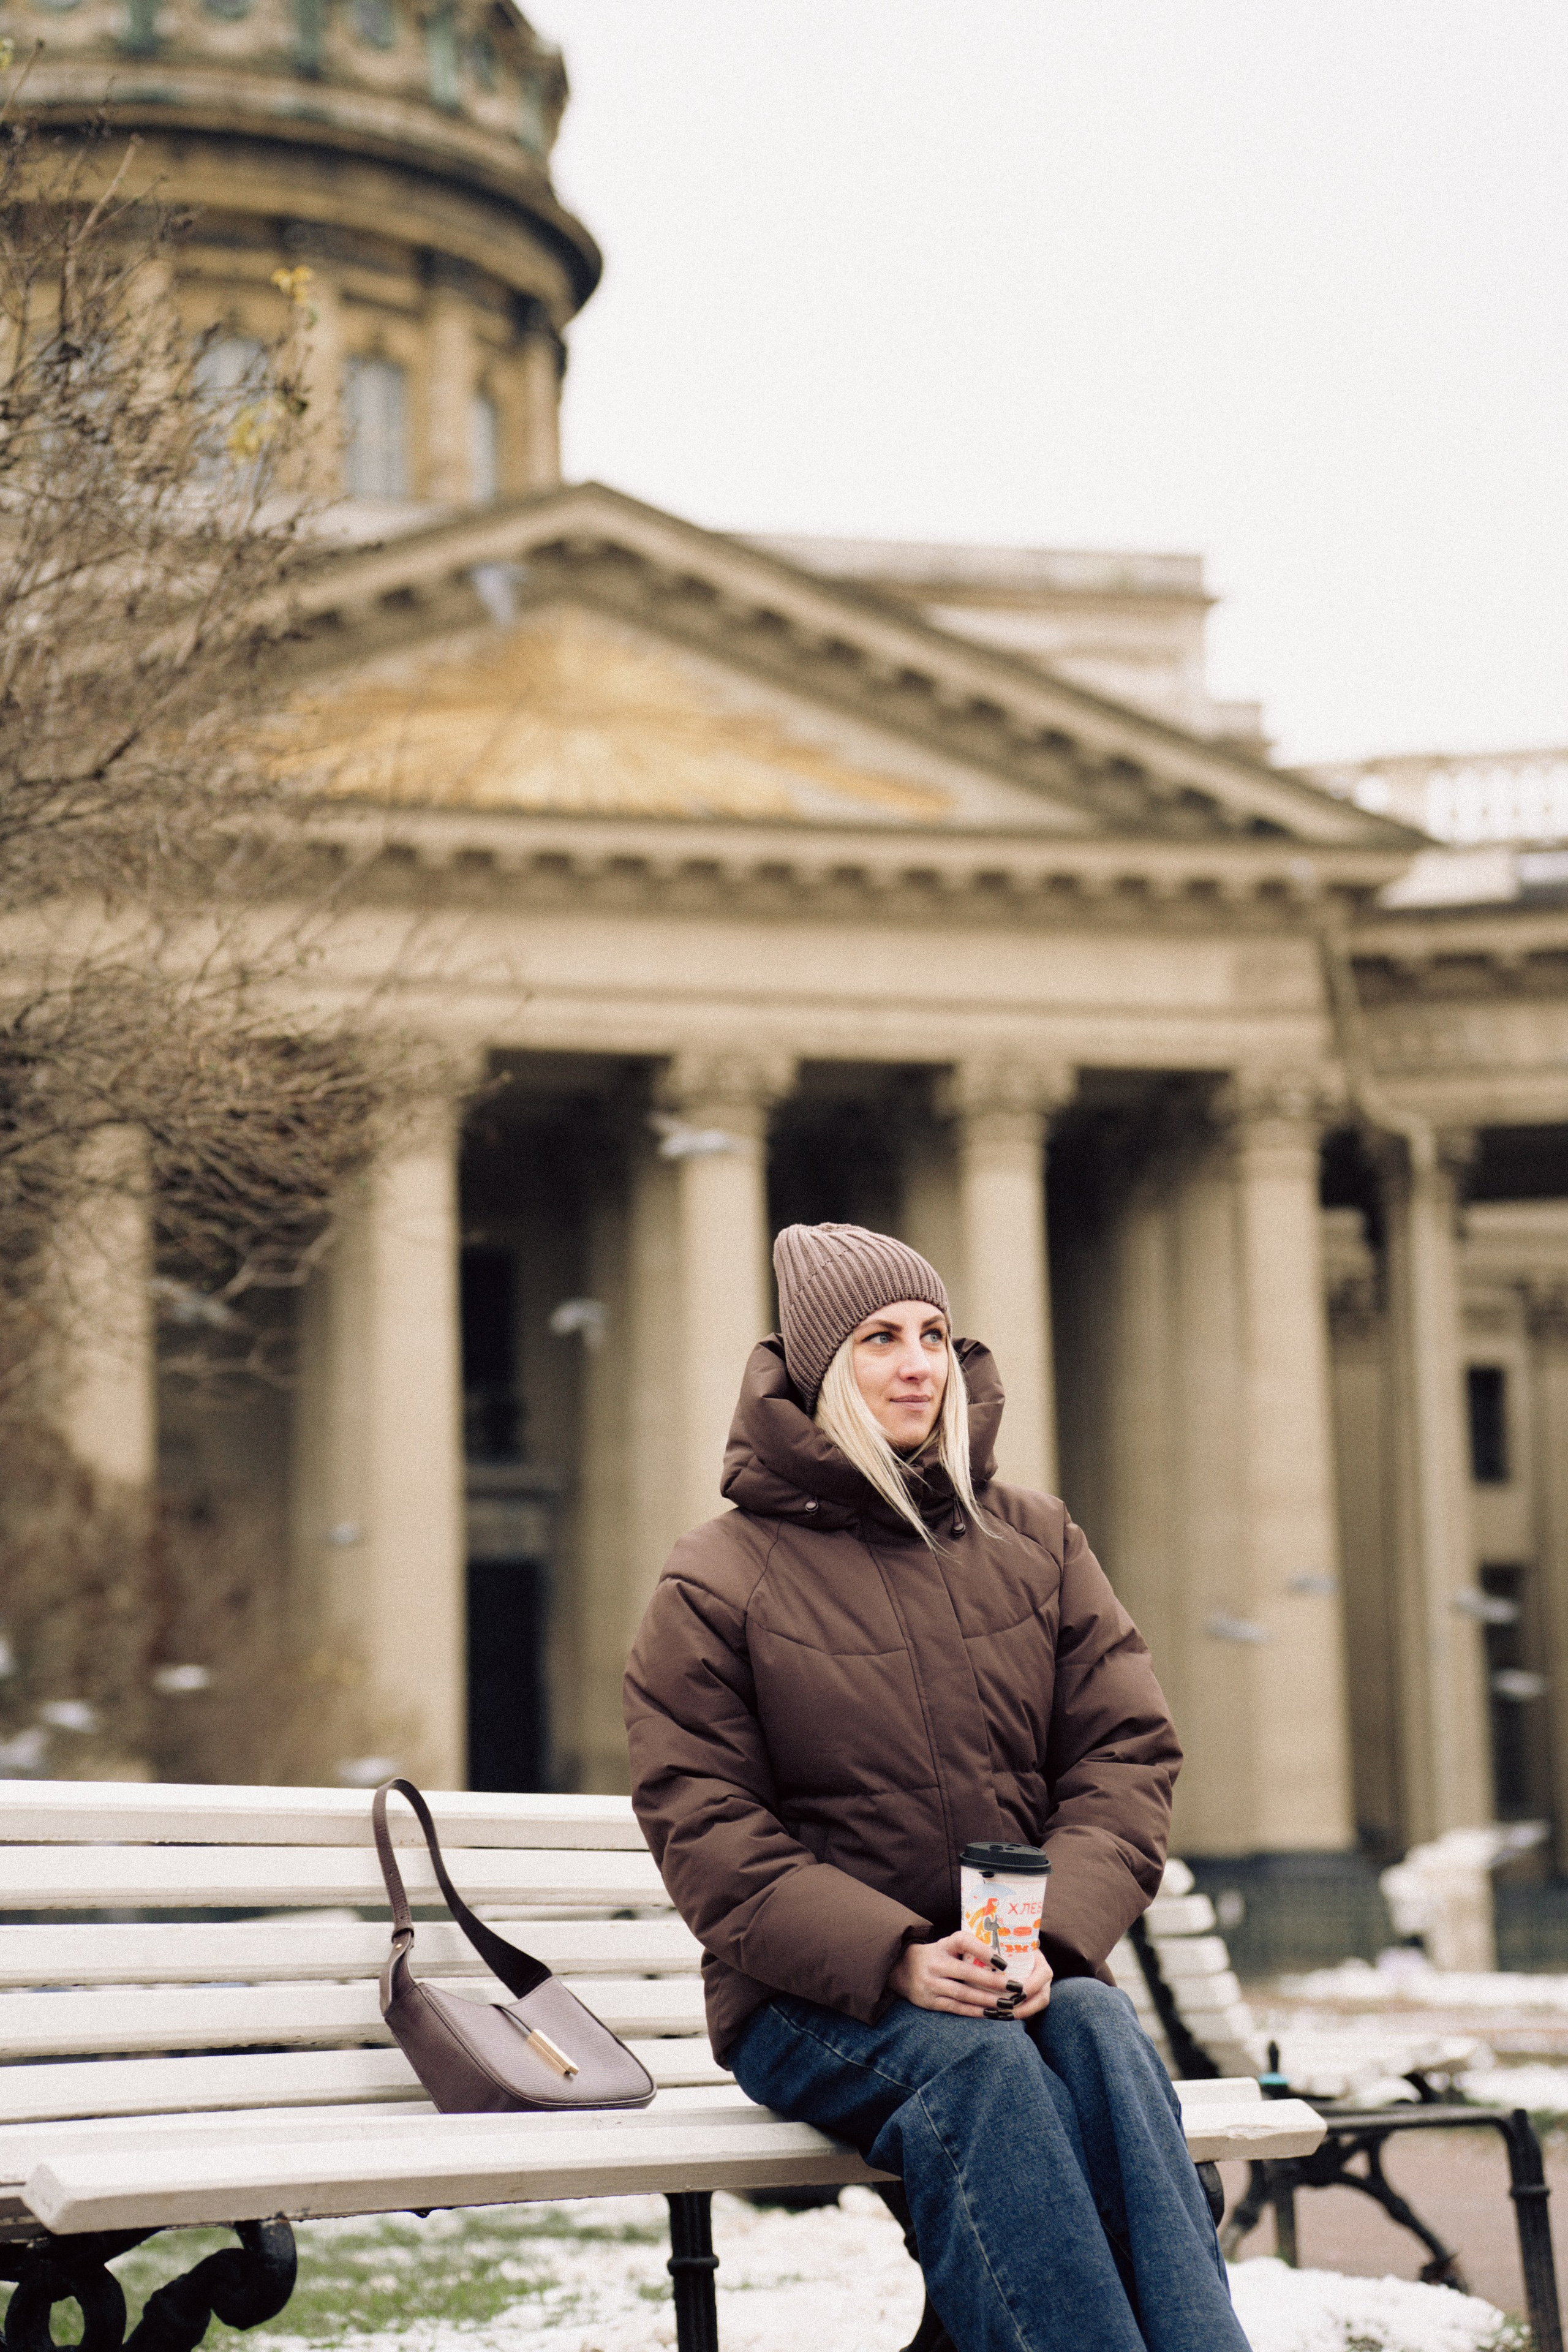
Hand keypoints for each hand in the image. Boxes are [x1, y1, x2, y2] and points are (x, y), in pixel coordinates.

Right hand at [888, 1930, 1052, 2018]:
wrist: (901, 1970)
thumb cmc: (937, 1956)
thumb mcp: (947, 1945)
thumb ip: (969, 1949)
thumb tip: (1006, 1955)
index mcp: (943, 1945)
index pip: (963, 1941)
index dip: (983, 1950)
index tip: (1004, 1961)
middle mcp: (935, 1963)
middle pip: (966, 1973)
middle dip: (992, 1981)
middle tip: (1015, 1987)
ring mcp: (931, 1983)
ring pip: (963, 1993)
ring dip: (987, 2000)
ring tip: (1007, 2004)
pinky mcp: (929, 2001)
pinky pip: (956, 2007)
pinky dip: (975, 2011)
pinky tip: (991, 2014)